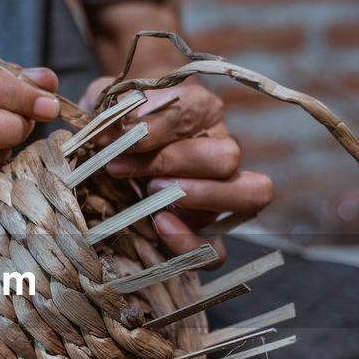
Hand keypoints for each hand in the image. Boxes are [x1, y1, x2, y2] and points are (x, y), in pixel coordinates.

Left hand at [80, 78, 273, 265]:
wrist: (116, 151)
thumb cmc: (117, 124)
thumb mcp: (110, 108)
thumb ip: (117, 108)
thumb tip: (127, 120)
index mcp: (202, 109)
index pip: (193, 111)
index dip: (150, 127)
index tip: (108, 138)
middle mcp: (221, 147)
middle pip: (227, 156)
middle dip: (174, 162)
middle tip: (126, 168)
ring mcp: (221, 192)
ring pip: (249, 194)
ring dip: (199, 195)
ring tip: (149, 191)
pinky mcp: (207, 231)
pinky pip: (218, 250)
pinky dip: (191, 243)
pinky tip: (159, 226)